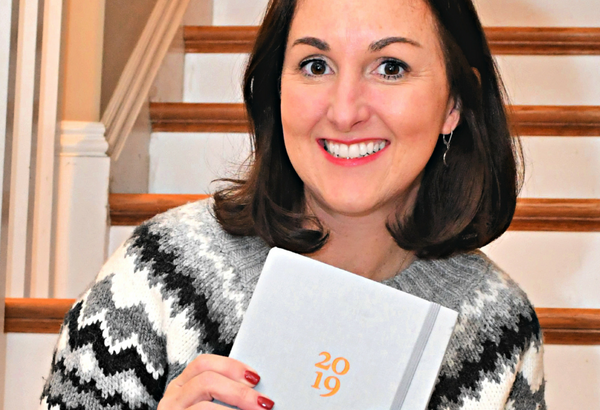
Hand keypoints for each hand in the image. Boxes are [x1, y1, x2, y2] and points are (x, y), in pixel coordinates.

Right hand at [158, 354, 273, 409]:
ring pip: (205, 405)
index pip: (203, 364)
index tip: (255, 377)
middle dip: (239, 391)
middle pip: (206, 380)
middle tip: (264, 403)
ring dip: (236, 406)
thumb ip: (227, 395)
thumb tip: (258, 394)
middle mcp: (172, 398)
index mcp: (182, 386)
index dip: (231, 367)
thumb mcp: (212, 405)